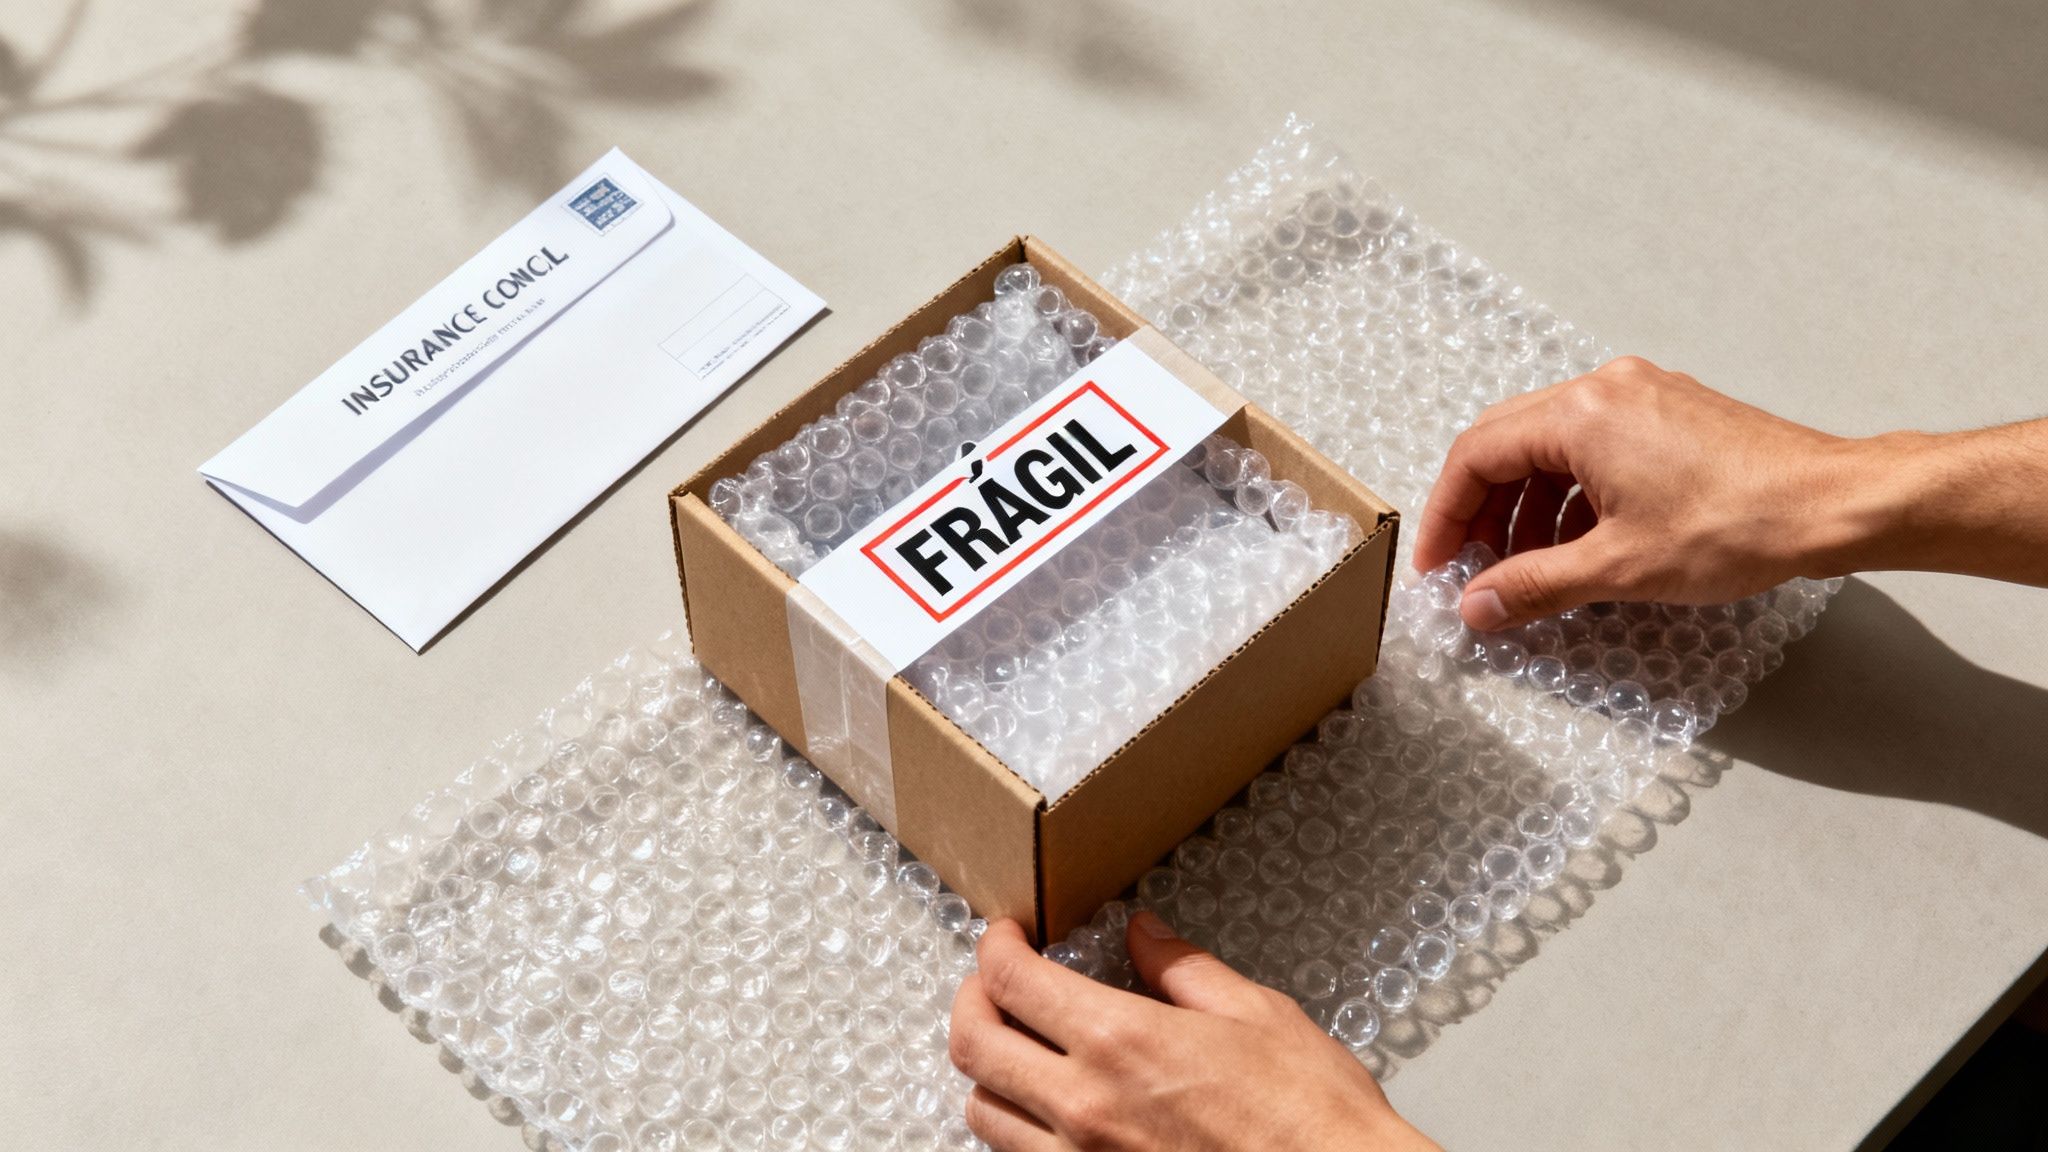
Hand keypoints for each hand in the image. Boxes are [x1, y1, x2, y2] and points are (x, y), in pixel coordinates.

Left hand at [947, 912, 1438, 1151]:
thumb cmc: (1309, 1116)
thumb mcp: (1255, 1013)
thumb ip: (1183, 970)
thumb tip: (1143, 935)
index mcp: (1121, 1042)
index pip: (1011, 981)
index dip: (995, 946)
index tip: (1008, 934)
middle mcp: (1084, 1105)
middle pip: (973, 1045)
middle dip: (972, 999)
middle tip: (994, 981)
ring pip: (982, 1111)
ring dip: (989, 1068)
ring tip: (1017, 1044)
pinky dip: (1017, 1126)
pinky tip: (1050, 1105)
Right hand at [1414, 356, 1877, 630]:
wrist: (1833, 505)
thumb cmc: (1739, 524)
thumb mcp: (1618, 568)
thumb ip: (1534, 585)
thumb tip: (1478, 605)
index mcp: (1579, 415)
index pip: (1477, 456)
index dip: (1445, 515)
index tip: (1437, 564)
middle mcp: (1604, 390)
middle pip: (1507, 444)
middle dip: (1482, 510)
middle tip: (1470, 565)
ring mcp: (1641, 396)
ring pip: (1551, 447)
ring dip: (1527, 506)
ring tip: (1529, 565)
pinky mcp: (1671, 413)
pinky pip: (1594, 446)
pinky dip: (1571, 493)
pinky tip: (1581, 543)